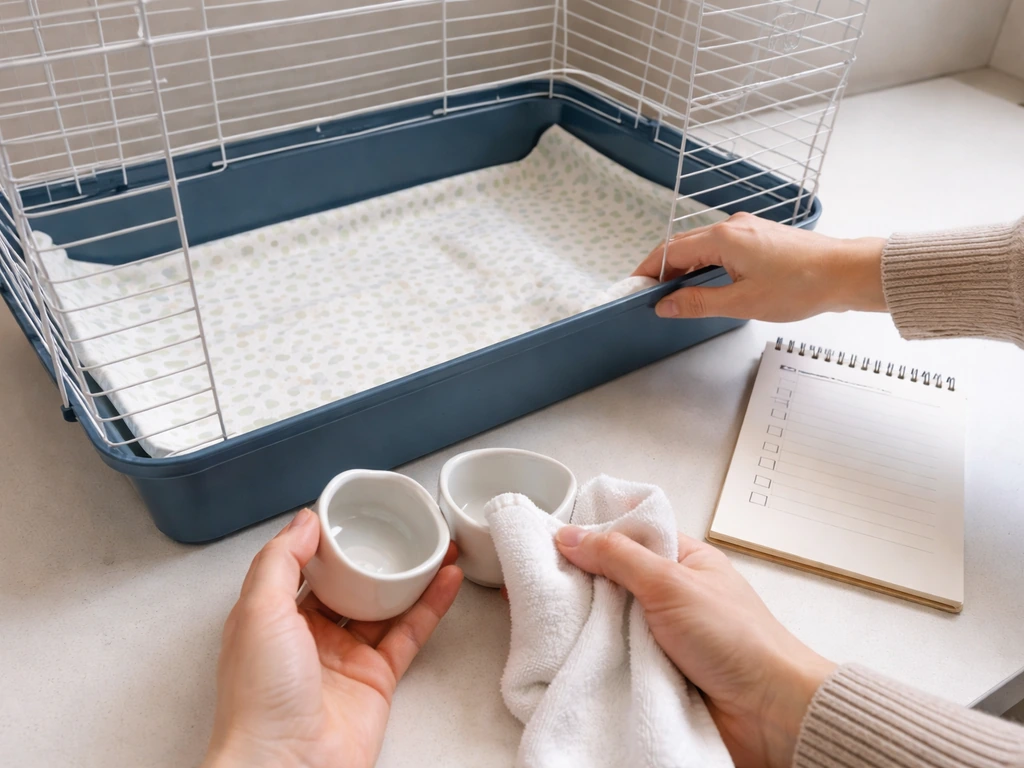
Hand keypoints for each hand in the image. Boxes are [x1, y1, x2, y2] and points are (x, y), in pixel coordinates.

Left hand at [202, 508, 463, 767]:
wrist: (287, 766)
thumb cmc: (259, 699)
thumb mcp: (257, 611)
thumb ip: (279, 560)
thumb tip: (304, 520)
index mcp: (272, 618)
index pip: (303, 566)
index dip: (328, 539)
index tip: (354, 512)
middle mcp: (308, 636)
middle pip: (349, 583)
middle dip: (376, 555)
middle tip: (403, 526)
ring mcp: (346, 657)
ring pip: (385, 604)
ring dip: (411, 574)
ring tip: (434, 544)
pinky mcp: (378, 678)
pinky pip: (409, 633)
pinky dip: (431, 605)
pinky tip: (445, 580)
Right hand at [555, 526, 834, 767]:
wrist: (768, 713)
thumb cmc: (738, 640)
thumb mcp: (670, 583)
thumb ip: (618, 556)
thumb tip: (571, 535)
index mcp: (684, 559)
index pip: (629, 535)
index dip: (593, 535)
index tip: (553, 540)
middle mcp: (671, 594)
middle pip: (612, 580)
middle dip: (583, 585)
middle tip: (544, 584)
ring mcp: (661, 635)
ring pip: (609, 622)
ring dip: (589, 627)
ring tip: (551, 622)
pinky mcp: (654, 671)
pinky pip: (615, 658)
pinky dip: (598, 658)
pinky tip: (573, 655)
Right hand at [634, 212, 886, 320]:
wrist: (846, 273)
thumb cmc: (802, 285)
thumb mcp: (742, 302)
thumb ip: (698, 303)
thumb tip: (666, 305)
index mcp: (723, 239)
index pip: (670, 251)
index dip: (649, 270)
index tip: (635, 287)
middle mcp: (732, 227)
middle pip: (683, 245)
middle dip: (663, 268)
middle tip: (650, 293)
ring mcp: (748, 229)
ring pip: (703, 246)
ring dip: (685, 266)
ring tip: (675, 292)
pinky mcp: (761, 237)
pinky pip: (722, 247)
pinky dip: (705, 263)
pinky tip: (707, 281)